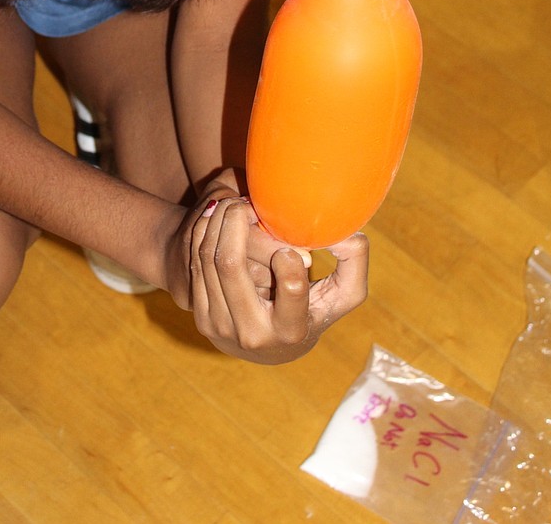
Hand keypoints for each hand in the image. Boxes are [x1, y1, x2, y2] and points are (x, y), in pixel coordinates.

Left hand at [189, 193, 368, 363]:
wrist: (270, 349)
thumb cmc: (313, 310)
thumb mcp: (342, 296)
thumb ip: (354, 263)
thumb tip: (347, 233)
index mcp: (292, 330)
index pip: (291, 292)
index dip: (289, 261)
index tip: (288, 246)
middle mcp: (252, 334)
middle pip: (230, 265)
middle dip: (235, 221)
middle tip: (248, 203)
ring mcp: (221, 327)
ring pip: (208, 259)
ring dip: (218, 222)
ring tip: (233, 205)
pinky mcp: (201, 318)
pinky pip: (196, 265)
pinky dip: (204, 235)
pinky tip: (217, 218)